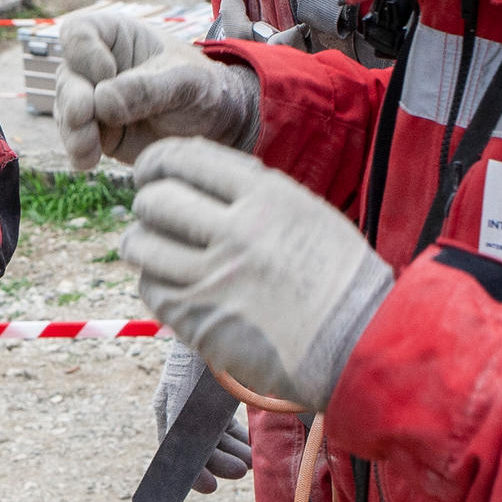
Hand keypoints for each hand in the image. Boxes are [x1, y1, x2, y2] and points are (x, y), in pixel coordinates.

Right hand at [55, 11, 257, 171]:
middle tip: (84, 115)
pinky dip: (79, 151)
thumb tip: (102, 102)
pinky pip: (76, 141)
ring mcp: (93, 101)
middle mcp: (95, 67)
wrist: (214, 124)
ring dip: (73, 130)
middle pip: (67, 77)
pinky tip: (88, 161)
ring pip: (66, 112)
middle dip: (73, 98)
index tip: (108, 71)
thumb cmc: (201, 87)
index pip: (78, 33)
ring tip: (87, 148)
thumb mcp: (185, 81)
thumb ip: (148, 88)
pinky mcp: (96, 133)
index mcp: (115, 37)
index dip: (84, 52)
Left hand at [124, 139, 392, 413]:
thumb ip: (251, 190)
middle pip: (156, 201)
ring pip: (143, 245)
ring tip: (154, 247)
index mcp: (267, 196)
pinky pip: (152, 288)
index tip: (152, 174)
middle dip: (149, 205)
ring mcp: (215, 279)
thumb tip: (190, 170)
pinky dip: (154, 281)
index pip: (184, 159)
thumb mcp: (306, 211)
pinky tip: (172, 282)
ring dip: (142, 243)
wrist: (359, 343)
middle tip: (155, 214)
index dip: (157, 164)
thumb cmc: (336, 277)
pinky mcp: (201, 320)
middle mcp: (237, 232)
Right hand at [155, 348, 250, 494]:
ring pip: (218, 439)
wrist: (217, 323)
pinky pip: (229, 427)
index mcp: (168, 410)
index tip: (210, 487)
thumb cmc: (196, 362)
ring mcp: (204, 404)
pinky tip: (251, 445)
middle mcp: (184, 410)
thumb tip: (178, 462)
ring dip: (233, 452)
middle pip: (200, 447)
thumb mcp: (183, 399)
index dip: (191, 472)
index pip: (176, 451)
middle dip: (220, 462)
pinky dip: (240, 439)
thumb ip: (178, 431)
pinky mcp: (222, 399)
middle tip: (241, 470)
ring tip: (250, 460)